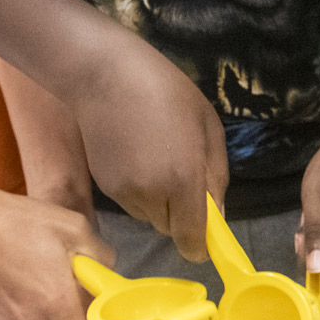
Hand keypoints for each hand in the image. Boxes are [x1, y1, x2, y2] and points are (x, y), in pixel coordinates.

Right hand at [75, 35, 228, 263]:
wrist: (103, 74)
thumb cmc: (166, 91)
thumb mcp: (208, 126)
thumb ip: (216, 175)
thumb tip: (216, 215)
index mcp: (183, 179)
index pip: (192, 238)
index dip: (200, 245)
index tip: (206, 240)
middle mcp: (152, 195)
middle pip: (172, 228)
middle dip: (182, 215)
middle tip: (184, 177)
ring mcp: (124, 193)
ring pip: (151, 216)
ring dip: (161, 203)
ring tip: (158, 159)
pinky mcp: (105, 187)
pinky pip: (132, 203)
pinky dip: (140, 191)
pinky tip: (138, 156)